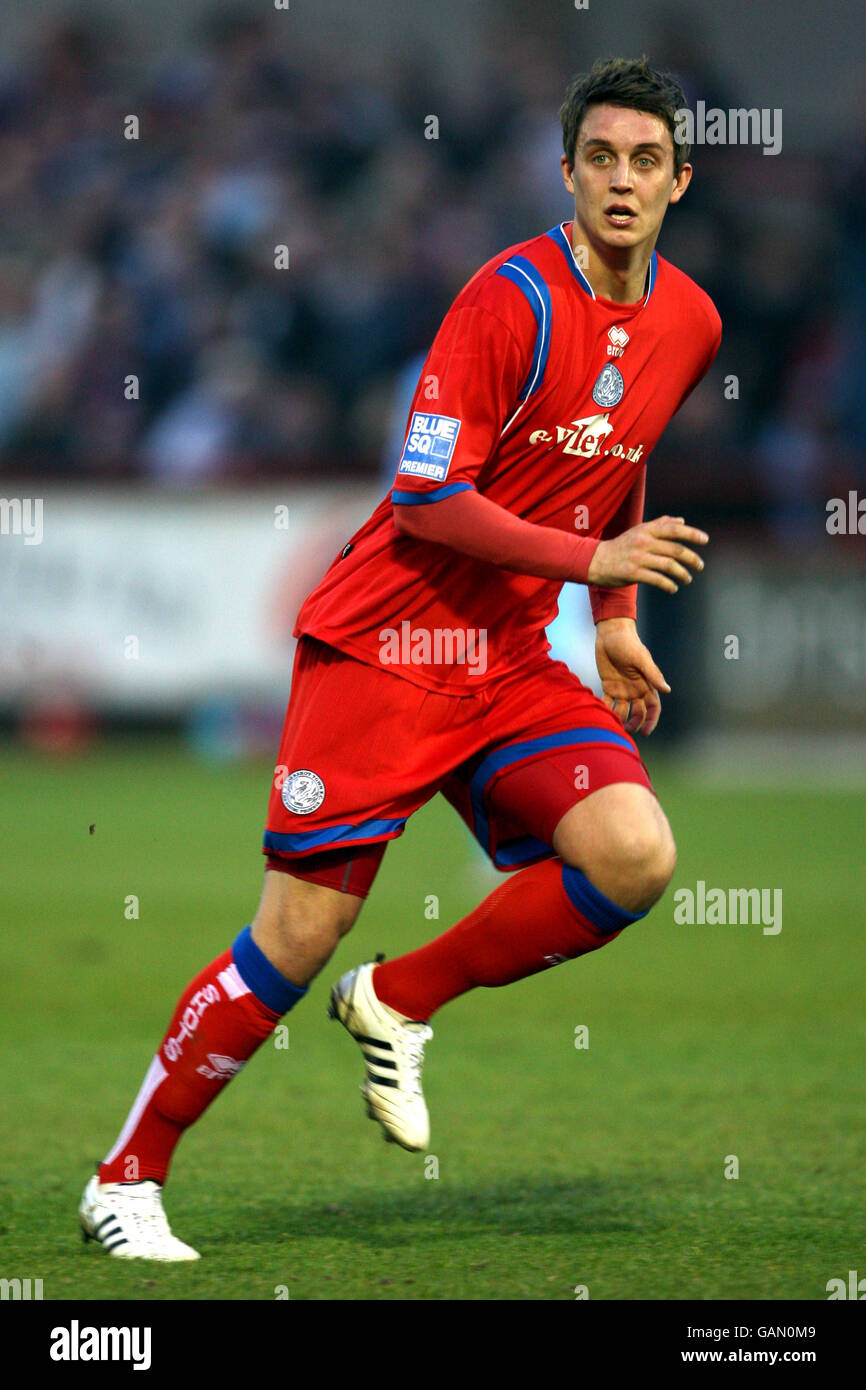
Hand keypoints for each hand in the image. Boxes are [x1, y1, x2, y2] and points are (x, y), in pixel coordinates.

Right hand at [587, 515, 707, 593]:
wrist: (596, 561)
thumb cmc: (621, 546)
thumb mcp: (639, 531)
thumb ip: (660, 524)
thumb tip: (682, 520)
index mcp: (646, 530)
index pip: (674, 530)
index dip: (692, 534)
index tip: (705, 540)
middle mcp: (643, 542)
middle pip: (675, 550)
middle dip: (692, 558)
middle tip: (700, 565)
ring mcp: (638, 558)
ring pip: (669, 565)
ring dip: (682, 574)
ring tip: (688, 579)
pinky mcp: (633, 573)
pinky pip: (657, 579)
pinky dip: (668, 585)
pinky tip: (673, 588)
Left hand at [595, 618, 668, 735]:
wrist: (610, 634)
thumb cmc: (628, 644)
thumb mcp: (641, 659)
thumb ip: (653, 675)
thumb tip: (667, 690)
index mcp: (647, 685)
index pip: (653, 708)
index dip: (651, 721)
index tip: (645, 732)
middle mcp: (636, 690)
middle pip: (638, 713)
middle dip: (634, 723)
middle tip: (625, 731)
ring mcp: (622, 689)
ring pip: (623, 710)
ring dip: (619, 719)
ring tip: (612, 724)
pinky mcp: (609, 686)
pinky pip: (608, 702)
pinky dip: (605, 709)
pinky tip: (601, 714)